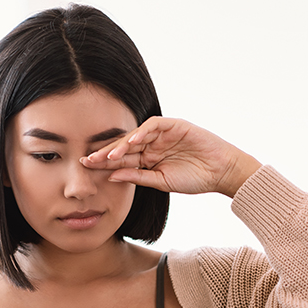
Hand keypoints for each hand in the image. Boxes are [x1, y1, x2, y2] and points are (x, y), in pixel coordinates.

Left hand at [81, 117, 261, 197]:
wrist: (221, 172)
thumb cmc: (194, 179)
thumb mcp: (161, 182)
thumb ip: (138, 177)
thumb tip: (112, 176)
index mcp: (147, 160)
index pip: (122, 160)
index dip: (104, 164)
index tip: (86, 169)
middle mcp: (151, 145)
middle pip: (124, 146)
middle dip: (105, 153)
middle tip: (87, 159)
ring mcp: (162, 134)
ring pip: (135, 135)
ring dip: (121, 144)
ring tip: (107, 155)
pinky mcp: (174, 125)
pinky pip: (154, 126)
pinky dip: (142, 132)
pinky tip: (132, 141)